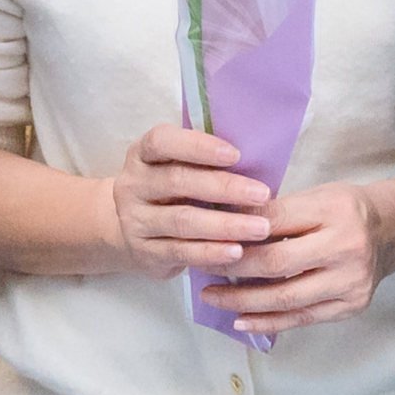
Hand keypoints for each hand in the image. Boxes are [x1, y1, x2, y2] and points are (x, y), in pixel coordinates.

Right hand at [103, 125, 273, 276]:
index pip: (161, 141)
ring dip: (225, 224)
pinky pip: (181, 251)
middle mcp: (132, 185)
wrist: (133, 233)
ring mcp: (134, 221)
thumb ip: (204, 162)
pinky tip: (236, 252)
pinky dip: (211, 252)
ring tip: (259, 228)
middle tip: (261, 194)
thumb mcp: (176, 169)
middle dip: (224, 187)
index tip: (236, 155)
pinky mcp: (145, 253)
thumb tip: (255, 160)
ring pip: (182, 220)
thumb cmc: (170, 192)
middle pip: (177, 180)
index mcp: (141, 154)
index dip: (198, 146)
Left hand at [201, 176, 394, 336]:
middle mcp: (346, 247)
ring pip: (285, 298)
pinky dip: (267, 321)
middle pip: (276, 263)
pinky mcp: (351, 306)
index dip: (235, 230)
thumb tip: (220, 220)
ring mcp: (351, 281)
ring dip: (241, 299)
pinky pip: (300, 318)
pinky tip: (240, 319)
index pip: (273, 221)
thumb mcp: (315, 195)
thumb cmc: (345, 209)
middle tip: (199, 263)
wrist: (394, 230)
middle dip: (231, 266)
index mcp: (334, 210)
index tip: (203, 233)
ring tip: (212, 296)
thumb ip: (274, 211)